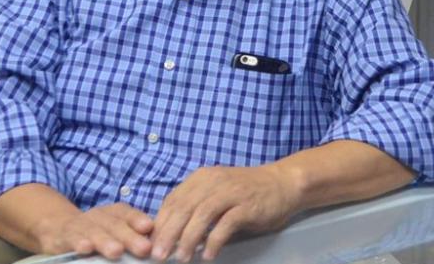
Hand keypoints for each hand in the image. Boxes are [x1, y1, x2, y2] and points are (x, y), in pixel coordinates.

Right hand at [32, 202, 153, 259]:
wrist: (58, 227)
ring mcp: (82, 225)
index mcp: (114, 213)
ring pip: (95, 232)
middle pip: (115, 225)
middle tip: (144, 248)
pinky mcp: (65, 236)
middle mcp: (99, 216)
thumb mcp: (113, 229)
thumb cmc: (95, 231)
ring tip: (117, 251)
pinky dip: (79, 242)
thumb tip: (157, 245)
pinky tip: (86, 248)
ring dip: (106, 241)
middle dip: (129, 237)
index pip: (128, 214)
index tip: (149, 227)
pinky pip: (72, 238)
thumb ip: (132, 235)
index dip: (138, 219)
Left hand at [150, 164, 301, 261]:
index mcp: (201, 178)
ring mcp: (232, 192)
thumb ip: (194, 207)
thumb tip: (168, 233)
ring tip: (181, 258)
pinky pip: (226, 224)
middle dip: (168, 234)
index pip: (172, 201)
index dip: (159, 224)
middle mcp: (214, 181)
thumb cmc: (245, 192)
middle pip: (183, 208)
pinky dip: (214, 241)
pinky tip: (208, 255)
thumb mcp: (216, 192)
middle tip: (159, 256)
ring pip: (202, 215)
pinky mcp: (248, 205)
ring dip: (188, 239)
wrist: (282, 183)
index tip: (151, 244)